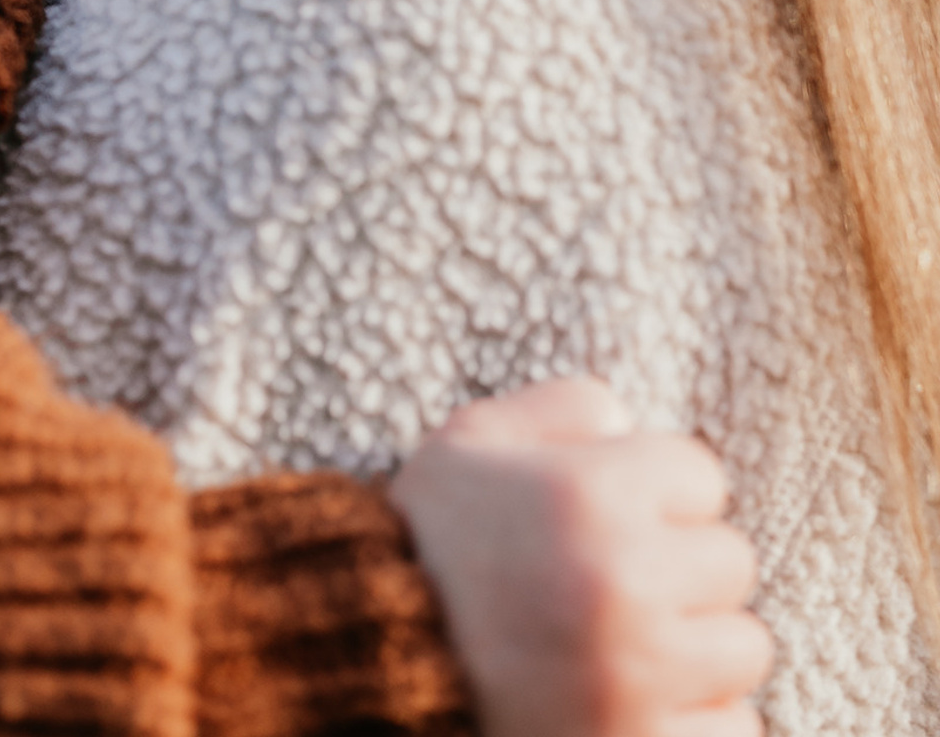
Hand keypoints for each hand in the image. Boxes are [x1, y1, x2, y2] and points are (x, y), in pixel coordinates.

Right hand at [391, 378, 770, 736]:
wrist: (369, 655)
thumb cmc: (427, 540)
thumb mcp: (470, 441)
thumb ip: (556, 407)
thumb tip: (631, 423)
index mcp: (590, 493)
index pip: (701, 475)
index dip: (653, 489)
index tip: (609, 512)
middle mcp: (627, 580)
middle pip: (731, 561)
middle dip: (679, 565)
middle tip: (613, 579)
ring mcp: (642, 675)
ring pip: (743, 647)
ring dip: (695, 644)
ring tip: (623, 641)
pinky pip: (735, 728)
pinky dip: (694, 718)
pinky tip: (630, 698)